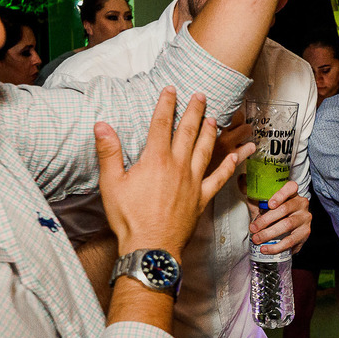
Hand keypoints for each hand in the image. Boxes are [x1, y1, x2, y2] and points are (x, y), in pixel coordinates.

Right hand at [94, 88, 249, 256]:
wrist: (151, 248)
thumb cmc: (129, 219)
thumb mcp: (111, 184)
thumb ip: (108, 152)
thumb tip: (102, 125)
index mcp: (155, 159)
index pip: (161, 124)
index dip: (166, 104)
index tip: (171, 89)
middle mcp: (178, 166)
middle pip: (188, 132)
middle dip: (194, 111)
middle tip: (201, 95)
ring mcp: (193, 182)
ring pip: (205, 150)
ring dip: (210, 132)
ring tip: (214, 118)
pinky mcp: (202, 199)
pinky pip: (219, 178)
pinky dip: (228, 166)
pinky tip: (236, 156)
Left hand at [249, 180, 310, 255]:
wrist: (288, 230)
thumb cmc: (274, 213)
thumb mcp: (263, 202)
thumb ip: (253, 191)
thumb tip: (241, 179)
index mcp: (292, 193)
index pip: (291, 187)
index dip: (281, 194)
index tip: (269, 204)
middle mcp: (301, 204)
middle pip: (284, 209)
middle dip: (266, 220)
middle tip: (253, 228)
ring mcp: (304, 219)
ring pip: (287, 225)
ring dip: (269, 233)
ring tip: (256, 239)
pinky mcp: (305, 234)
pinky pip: (290, 241)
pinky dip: (276, 247)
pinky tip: (266, 249)